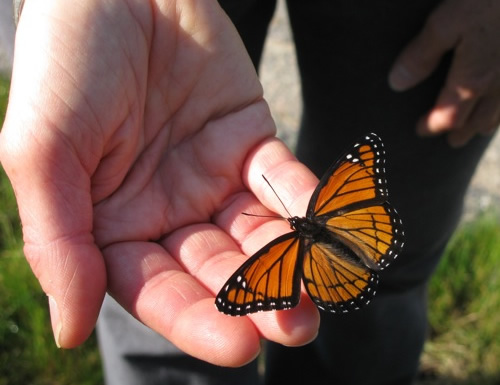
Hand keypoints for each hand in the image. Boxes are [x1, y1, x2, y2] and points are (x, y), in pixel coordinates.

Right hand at [0, 0, 318, 365]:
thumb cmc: (66, 62)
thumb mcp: (42, 151)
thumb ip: (58, 243)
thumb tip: (69, 330)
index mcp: (112, 226)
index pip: (156, 290)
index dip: (196, 320)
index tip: (239, 343)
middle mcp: (165, 212)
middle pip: (216, 271)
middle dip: (257, 299)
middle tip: (295, 325)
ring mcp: (211, 178)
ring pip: (257, 234)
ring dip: (292, 263)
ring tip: (324, 289)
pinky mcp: (248, 142)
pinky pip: (282, 180)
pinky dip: (308, 204)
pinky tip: (332, 230)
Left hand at [389, 0, 499, 146]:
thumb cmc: (489, 1)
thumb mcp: (445, 22)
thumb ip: (421, 55)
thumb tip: (398, 83)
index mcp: (472, 80)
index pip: (447, 117)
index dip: (432, 126)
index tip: (421, 130)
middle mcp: (499, 86)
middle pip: (478, 120)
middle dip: (462, 131)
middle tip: (451, 140)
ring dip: (487, 123)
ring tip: (478, 129)